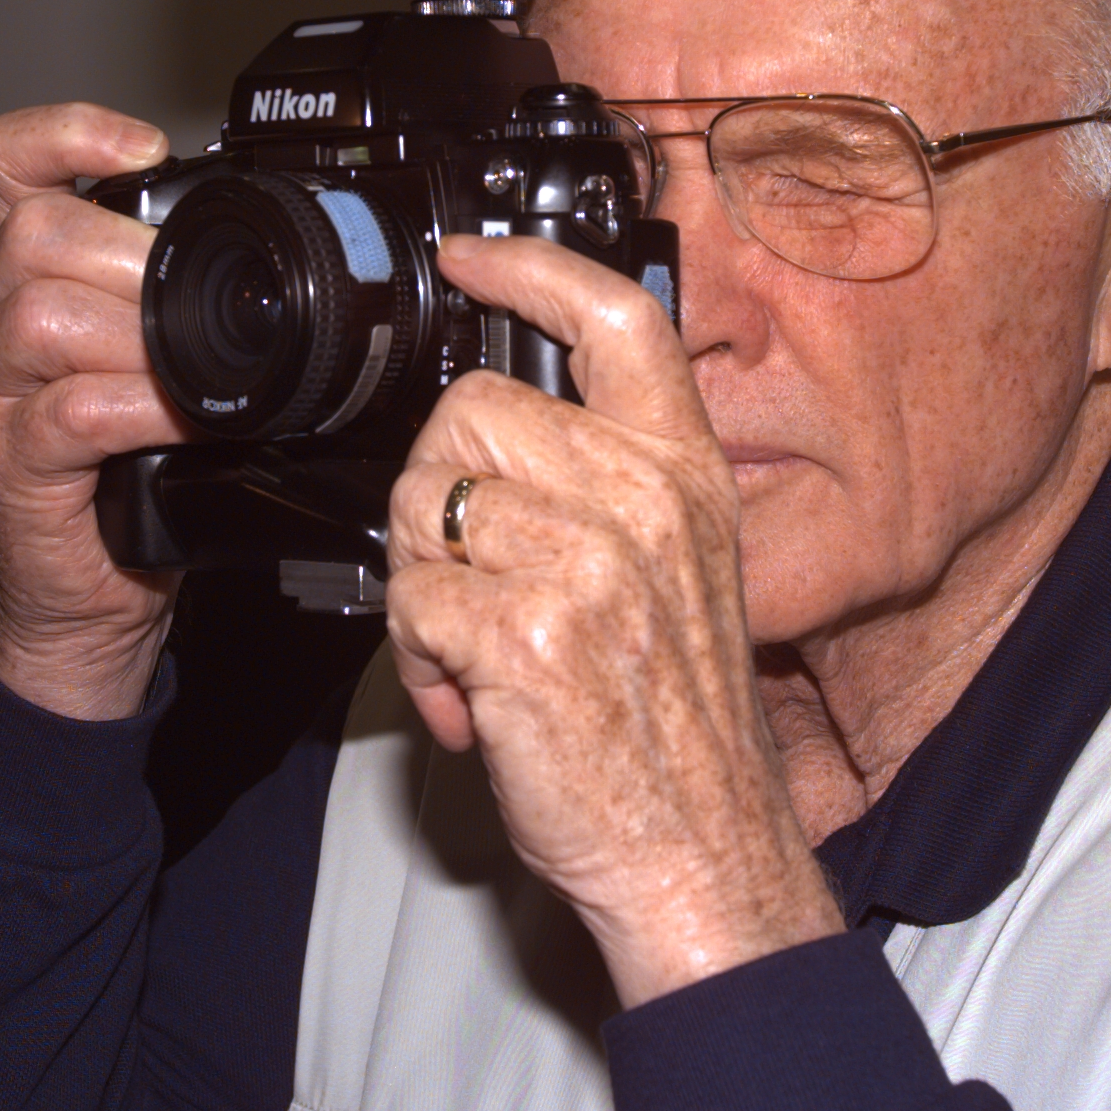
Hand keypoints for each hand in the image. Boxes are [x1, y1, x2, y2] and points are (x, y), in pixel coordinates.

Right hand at [0, 103, 187, 719]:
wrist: (93, 595)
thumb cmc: (138, 471)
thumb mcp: (169, 361)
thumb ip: (190, 300)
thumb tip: (297, 252)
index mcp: (31, 276)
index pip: (8, 166)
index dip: (65, 134)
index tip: (143, 148)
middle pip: (29, 235)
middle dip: (130, 253)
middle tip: (200, 295)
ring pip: (36, 317)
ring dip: (135, 333)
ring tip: (194, 365)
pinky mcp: (7, 464)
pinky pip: (65, 413)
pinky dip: (136, 406)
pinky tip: (179, 418)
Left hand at [383, 235, 843, 1007]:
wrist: (700, 852)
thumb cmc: (679, 731)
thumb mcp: (679, 574)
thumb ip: (608, 489)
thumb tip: (492, 446)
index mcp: (685, 474)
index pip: (617, 317)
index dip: (530, 267)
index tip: (470, 258)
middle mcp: (644, 501)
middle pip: (469, 408)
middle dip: (434, 490)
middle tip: (468, 577)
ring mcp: (588, 562)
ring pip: (423, 501)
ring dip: (421, 585)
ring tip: (473, 650)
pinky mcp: (526, 632)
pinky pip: (410, 599)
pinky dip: (417, 659)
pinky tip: (472, 702)